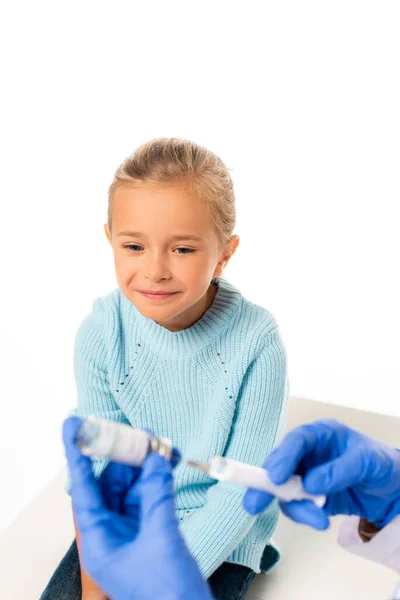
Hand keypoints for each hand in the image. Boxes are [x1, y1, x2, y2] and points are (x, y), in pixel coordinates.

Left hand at [64, 417, 211, 599]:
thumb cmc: (168, 596)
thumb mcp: (161, 539)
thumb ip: (158, 495)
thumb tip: (156, 460)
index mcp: (99, 541)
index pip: (83, 490)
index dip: (77, 454)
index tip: (73, 426)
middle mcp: (110, 534)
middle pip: (109, 485)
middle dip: (123, 456)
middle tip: (138, 432)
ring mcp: (130, 532)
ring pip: (130, 488)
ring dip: (144, 465)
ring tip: (157, 443)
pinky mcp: (149, 531)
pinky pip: (148, 496)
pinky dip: (157, 478)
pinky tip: (166, 462)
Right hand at [243, 419, 399, 529]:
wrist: (390, 488)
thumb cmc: (379, 463)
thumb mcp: (365, 462)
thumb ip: (339, 471)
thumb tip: (310, 485)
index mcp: (320, 434)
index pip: (296, 440)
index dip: (283, 457)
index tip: (275, 478)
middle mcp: (307, 453)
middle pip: (278, 465)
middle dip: (265, 486)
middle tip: (254, 505)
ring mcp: (305, 474)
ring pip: (284, 490)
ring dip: (295, 507)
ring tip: (319, 520)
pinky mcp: (308, 496)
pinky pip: (296, 506)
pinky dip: (304, 516)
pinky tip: (321, 520)